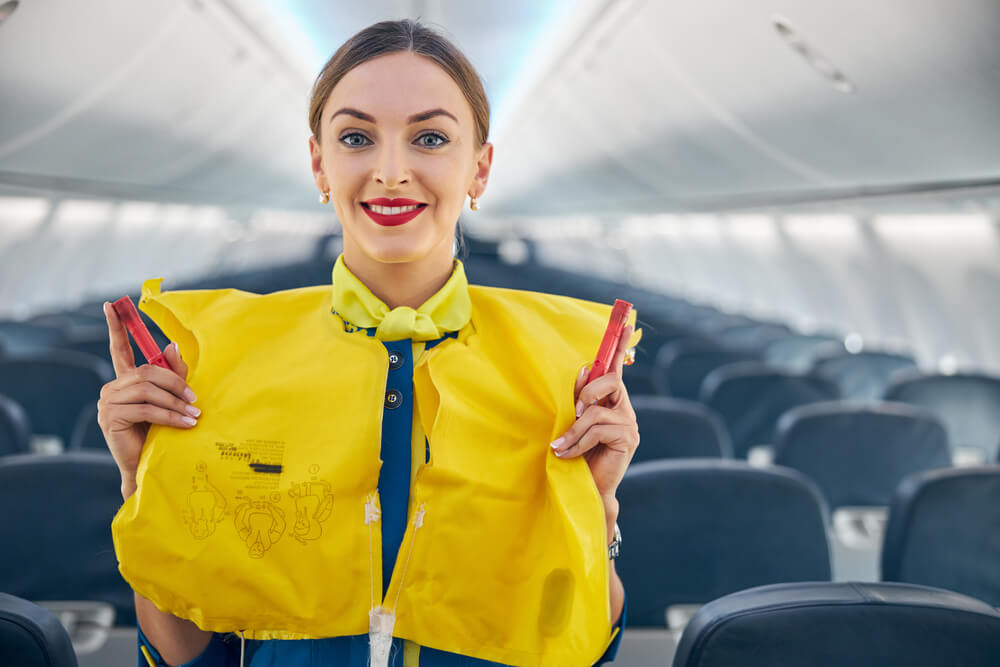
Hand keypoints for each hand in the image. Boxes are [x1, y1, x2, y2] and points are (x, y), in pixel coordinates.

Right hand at [97, 302, 198, 498]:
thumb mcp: (170, 400)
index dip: (115, 327)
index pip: (119, 349)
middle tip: (196, 399)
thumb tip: (171, 344)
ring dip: (175, 402)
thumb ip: (172, 374)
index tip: (111, 304)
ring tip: (194, 415)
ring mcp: (107, 402)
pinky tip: (185, 423)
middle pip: (147, 372)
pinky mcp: (110, 417)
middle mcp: (112, 388)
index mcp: (125, 380)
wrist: (147, 467)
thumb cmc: (160, 433)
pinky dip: (170, 415)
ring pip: (147, 390)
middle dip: (175, 383)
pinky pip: (146, 409)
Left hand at [550, 324, 638, 511]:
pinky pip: (597, 430)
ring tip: (559, 447)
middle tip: (573, 412)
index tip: (626, 320)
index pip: (618, 366)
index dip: (621, 345)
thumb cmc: (577, 453)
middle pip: (610, 381)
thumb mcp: (572, 421)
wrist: (587, 487)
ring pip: (596, 412)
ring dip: (573, 430)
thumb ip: (578, 399)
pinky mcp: (628, 439)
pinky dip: (577, 442)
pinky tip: (566, 455)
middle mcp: (624, 407)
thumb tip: (581, 371)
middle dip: (587, 393)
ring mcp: (628, 423)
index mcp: (611, 398)